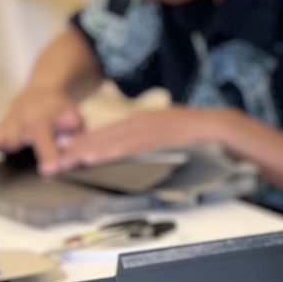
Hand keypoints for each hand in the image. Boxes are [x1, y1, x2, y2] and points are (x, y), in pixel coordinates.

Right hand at [0, 87, 83, 172]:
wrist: (43, 92)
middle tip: (2, 146)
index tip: (50, 169)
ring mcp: (5, 126)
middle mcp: (19, 123)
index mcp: (41, 121)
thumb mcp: (74, 117)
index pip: (44, 138)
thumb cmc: (61, 111)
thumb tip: (73, 123)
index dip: (47, 153)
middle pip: (12, 137)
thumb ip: (74, 124)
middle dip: (7, 143)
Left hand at [46, 107, 227, 171]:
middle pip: (105, 134)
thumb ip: (160, 142)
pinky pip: (126, 146)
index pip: (111, 132)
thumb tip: (150, 153)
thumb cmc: (207, 136)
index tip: (68, 149)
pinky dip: (108, 151)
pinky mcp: (156, 138)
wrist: (227, 128)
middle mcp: (143, 122)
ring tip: (64, 160)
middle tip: (55, 157)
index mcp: (148, 121)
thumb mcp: (177, 136)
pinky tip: (91, 158)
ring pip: (110, 139)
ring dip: (86, 150)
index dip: (88, 140)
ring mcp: (149, 129)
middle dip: (79, 146)